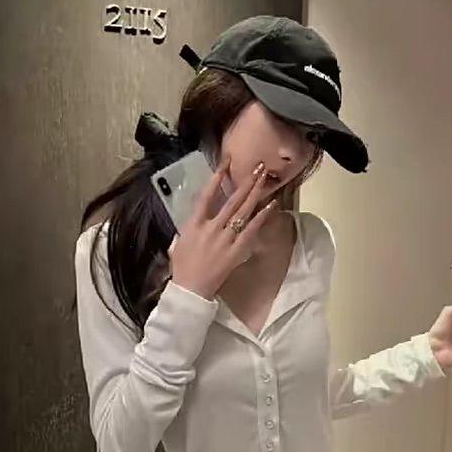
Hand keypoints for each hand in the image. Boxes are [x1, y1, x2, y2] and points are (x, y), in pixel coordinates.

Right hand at [168, 160, 277, 299]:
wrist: (191, 289)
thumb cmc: (182, 266)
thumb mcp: (180, 240)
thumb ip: (191, 225)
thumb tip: (199, 213)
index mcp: (194, 224)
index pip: (207, 195)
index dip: (217, 177)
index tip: (227, 163)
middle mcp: (212, 228)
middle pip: (232, 200)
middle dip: (245, 182)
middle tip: (258, 167)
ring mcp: (226, 239)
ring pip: (244, 211)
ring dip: (255, 194)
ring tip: (265, 179)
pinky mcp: (237, 250)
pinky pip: (252, 230)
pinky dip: (262, 216)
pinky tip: (272, 205)